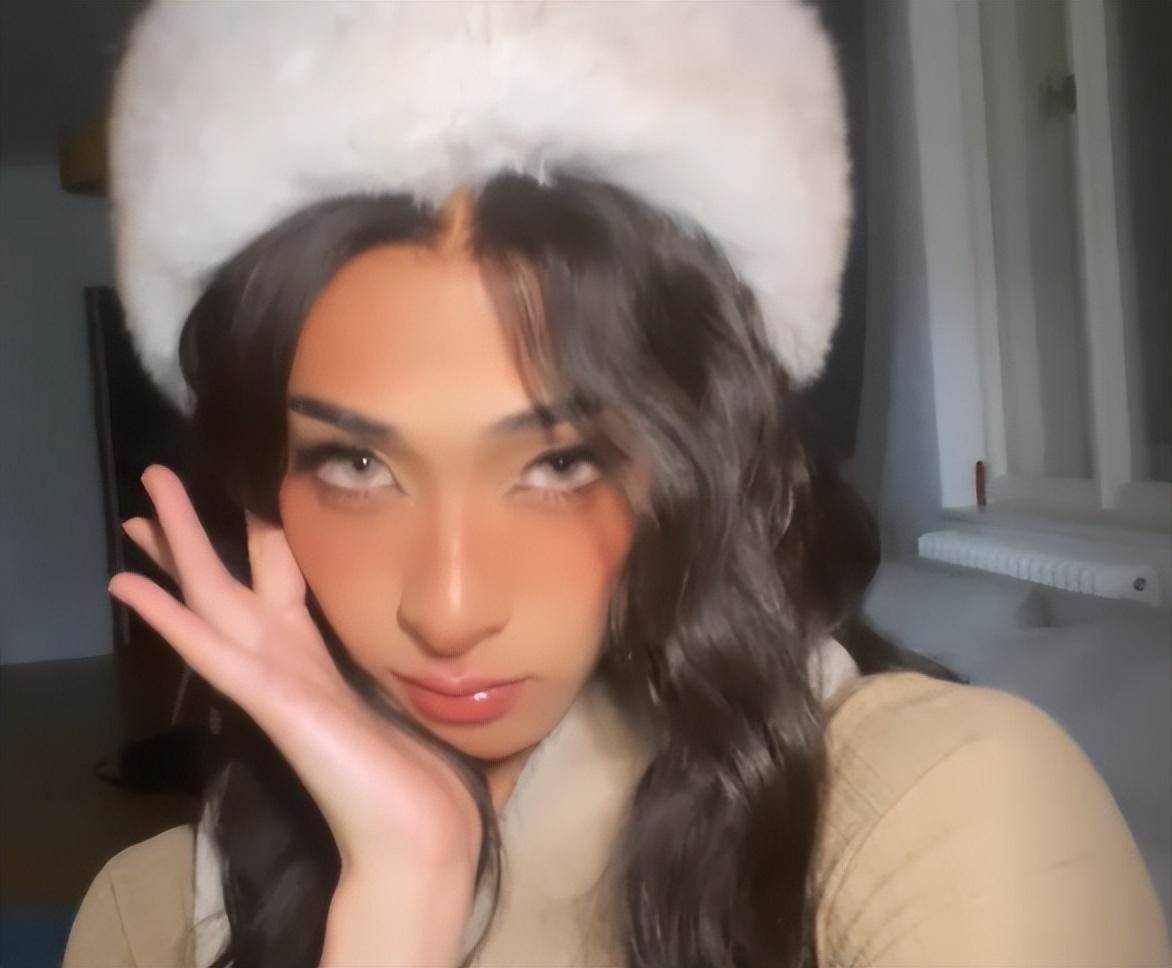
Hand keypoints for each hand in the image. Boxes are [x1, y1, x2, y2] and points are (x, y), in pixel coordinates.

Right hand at [110, 465, 480, 959]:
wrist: (409, 825)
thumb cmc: (405, 762)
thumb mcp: (382, 689)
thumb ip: (361, 659)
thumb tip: (382, 629)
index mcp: (310, 651)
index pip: (270, 574)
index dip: (248, 531)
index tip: (231, 494)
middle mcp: (283, 655)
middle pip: (228, 578)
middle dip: (192, 531)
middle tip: (154, 480)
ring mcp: (271, 676)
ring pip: (211, 599)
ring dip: (176, 550)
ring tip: (134, 510)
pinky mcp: (271, 700)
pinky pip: (211, 648)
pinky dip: (170, 618)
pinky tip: (130, 589)